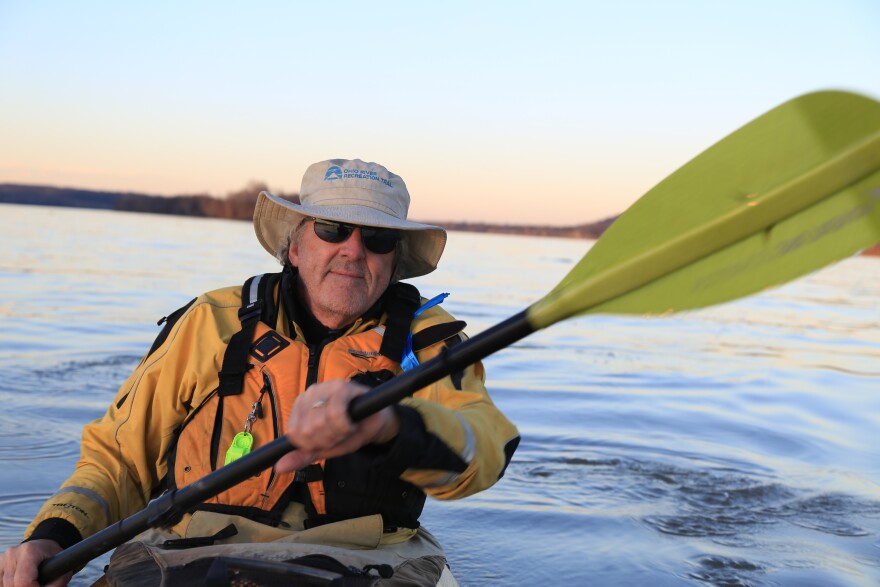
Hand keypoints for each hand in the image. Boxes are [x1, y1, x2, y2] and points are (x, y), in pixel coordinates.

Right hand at [0, 539, 70, 586]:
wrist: (42, 546)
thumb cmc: (53, 557)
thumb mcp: (62, 568)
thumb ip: (56, 585)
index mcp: (29, 551)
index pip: (24, 581)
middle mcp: (13, 554)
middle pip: (13, 585)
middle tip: (38, 584)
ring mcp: (3, 559)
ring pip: (5, 586)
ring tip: (31, 582)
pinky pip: (1, 583)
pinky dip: (10, 585)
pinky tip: (19, 582)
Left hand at [275, 379, 399, 473]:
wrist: (376, 421)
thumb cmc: (349, 432)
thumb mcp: (324, 447)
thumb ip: (303, 456)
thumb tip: (279, 468)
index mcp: (300, 407)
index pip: (295, 434)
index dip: (313, 445)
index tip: (327, 441)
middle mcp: (309, 394)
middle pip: (308, 431)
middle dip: (327, 441)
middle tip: (340, 435)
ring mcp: (326, 387)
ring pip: (320, 422)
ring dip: (338, 435)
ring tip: (346, 430)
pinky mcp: (343, 386)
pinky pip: (336, 414)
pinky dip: (346, 427)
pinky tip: (352, 425)